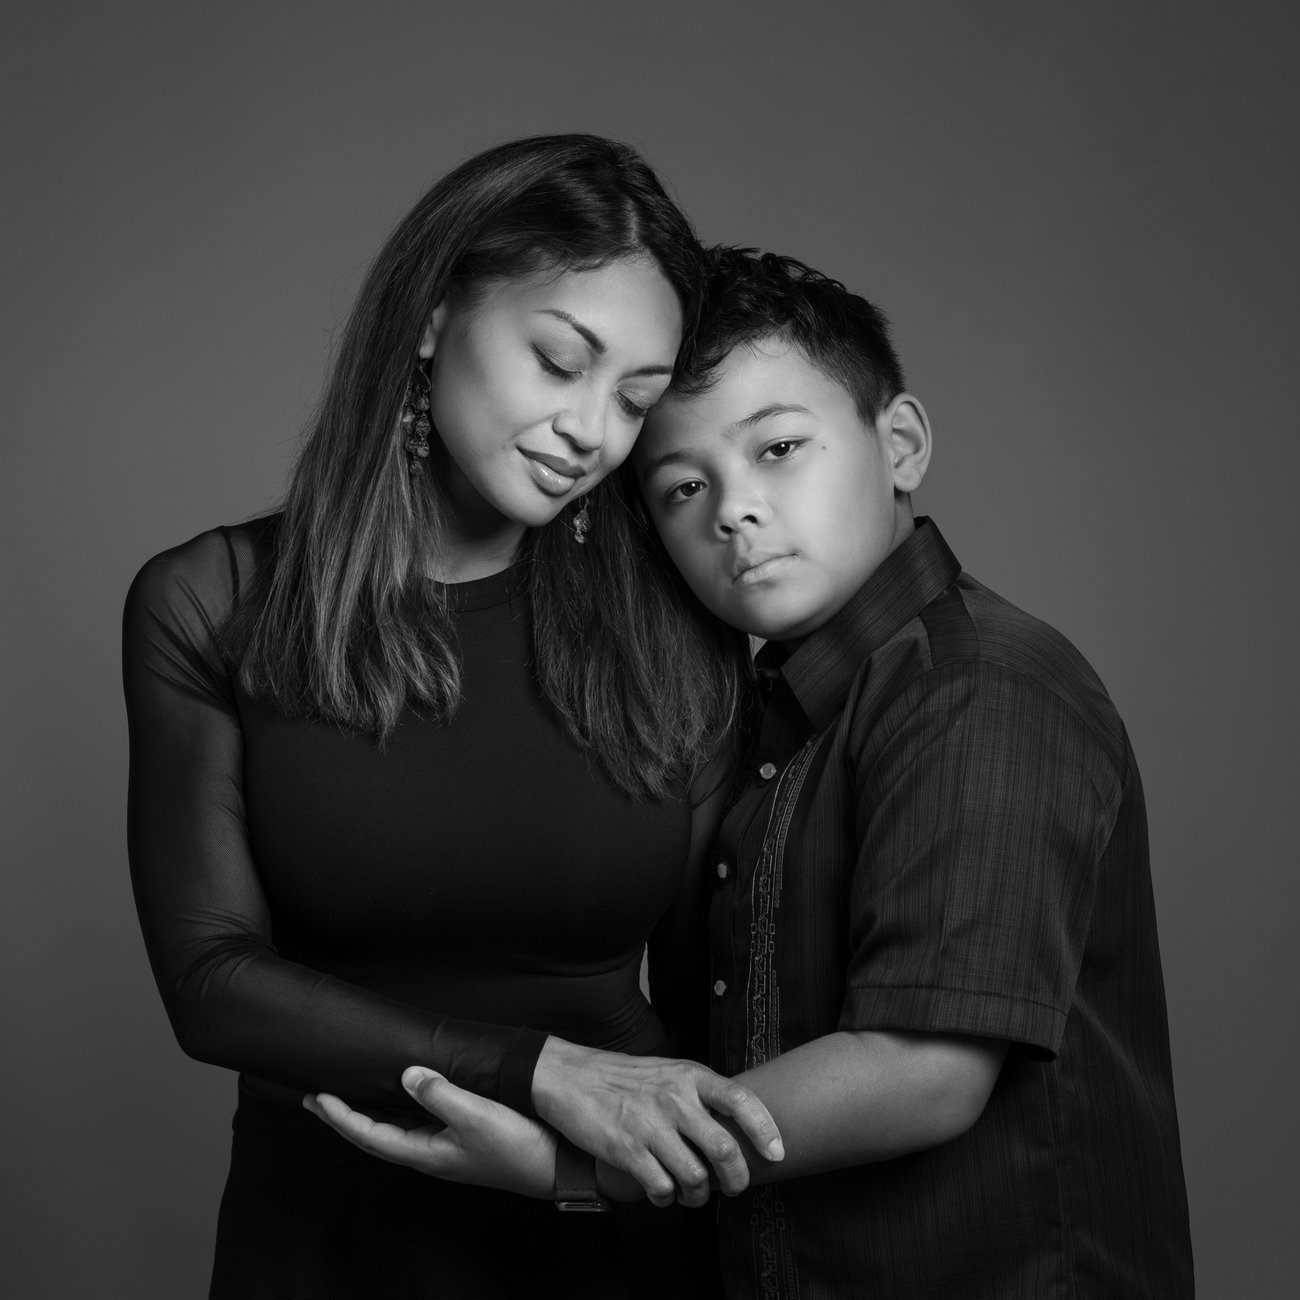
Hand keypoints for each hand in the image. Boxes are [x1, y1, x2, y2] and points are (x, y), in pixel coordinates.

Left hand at [304, 1067, 557, 1198]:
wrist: (556, 1166)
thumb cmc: (519, 1147)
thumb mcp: (477, 1117)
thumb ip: (440, 1095)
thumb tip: (407, 1075)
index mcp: (425, 1153)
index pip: (368, 1135)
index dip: (340, 1116)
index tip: (315, 1097)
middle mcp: (430, 1153)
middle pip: (374, 1134)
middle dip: (344, 1116)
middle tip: (316, 1097)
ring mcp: (445, 1148)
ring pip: (395, 1129)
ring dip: (369, 1112)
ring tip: (350, 1094)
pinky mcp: (461, 1140)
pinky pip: (417, 1123)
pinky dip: (399, 1108)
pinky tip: (404, 1095)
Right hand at [531, 1038, 783, 1207]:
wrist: (570, 1077)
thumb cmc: (624, 1078)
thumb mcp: (668, 1072)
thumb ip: (699, 1093)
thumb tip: (734, 1125)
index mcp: (689, 1076)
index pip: (740, 1101)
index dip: (765, 1130)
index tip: (776, 1154)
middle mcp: (674, 1099)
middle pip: (724, 1149)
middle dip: (736, 1178)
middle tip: (735, 1188)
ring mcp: (650, 1125)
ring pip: (695, 1176)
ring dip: (699, 1194)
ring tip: (692, 1192)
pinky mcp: (626, 1150)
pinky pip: (662, 1188)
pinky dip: (667, 1199)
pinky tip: (662, 1193)